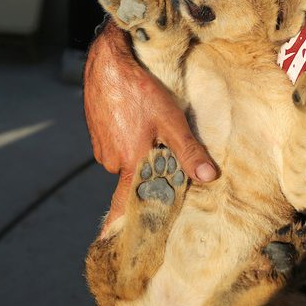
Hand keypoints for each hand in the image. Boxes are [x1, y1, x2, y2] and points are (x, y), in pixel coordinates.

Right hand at [84, 21, 217, 226]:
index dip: (122, 224)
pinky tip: (134, 121)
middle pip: (134, 179)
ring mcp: (101, 147)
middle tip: (161, 154)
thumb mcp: (172, 121)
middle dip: (148, 172)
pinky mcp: (96, 133)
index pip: (125, 205)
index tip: (114, 242)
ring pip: (126, 160)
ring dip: (137, 152)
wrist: (108, 62)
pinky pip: (115, 146)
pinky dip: (126, 139)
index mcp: (130, 164)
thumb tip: (209, 178)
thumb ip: (188, 152)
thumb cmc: (140, 91)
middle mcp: (112, 162)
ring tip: (148, 130)